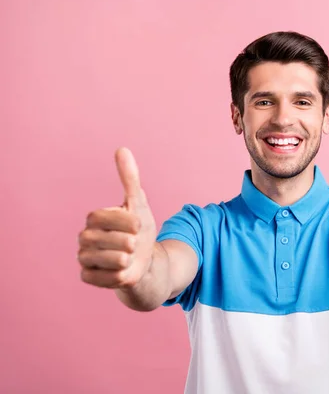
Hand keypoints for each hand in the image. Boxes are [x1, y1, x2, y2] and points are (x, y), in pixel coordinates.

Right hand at [78, 148, 156, 288]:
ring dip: (125, 259)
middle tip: (135, 244)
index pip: (101, 217)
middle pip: (104, 240)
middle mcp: (84, 237)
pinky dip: (117, 276)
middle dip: (128, 242)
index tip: (138, 225)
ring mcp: (84, 258)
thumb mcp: (139, 204)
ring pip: (104, 260)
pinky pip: (100, 278)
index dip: (125, 222)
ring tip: (130, 257)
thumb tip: (122, 149)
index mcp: (94, 218)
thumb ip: (129, 178)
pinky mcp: (88, 277)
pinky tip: (123, 271)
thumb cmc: (140, 231)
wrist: (146, 261)